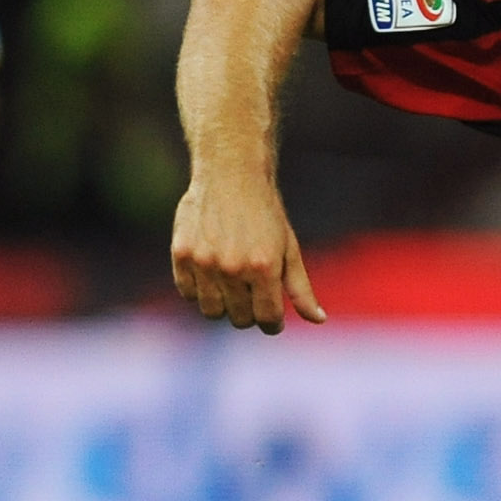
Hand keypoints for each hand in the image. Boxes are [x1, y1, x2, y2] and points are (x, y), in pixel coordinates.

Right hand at [171, 171, 324, 333]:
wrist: (230, 176)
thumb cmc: (266, 215)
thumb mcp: (290, 250)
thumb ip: (301, 289)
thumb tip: (319, 320)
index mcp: (264, 268)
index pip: (268, 318)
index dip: (273, 324)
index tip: (274, 320)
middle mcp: (232, 267)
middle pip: (240, 319)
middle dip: (250, 314)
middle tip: (253, 298)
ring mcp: (204, 262)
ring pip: (212, 311)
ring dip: (224, 306)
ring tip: (232, 288)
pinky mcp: (181, 254)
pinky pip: (187, 293)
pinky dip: (199, 292)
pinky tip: (211, 276)